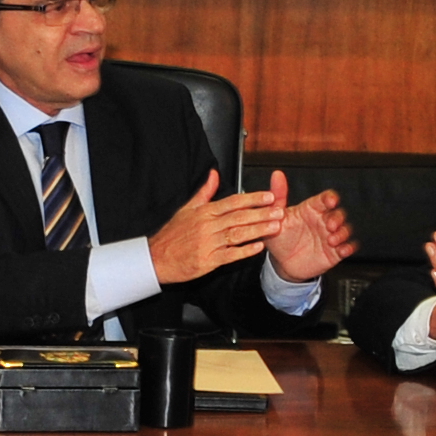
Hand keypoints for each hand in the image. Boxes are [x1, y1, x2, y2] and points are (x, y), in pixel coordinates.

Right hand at [150, 171, 284, 285]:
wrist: (157, 257)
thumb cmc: (173, 234)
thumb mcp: (187, 208)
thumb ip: (205, 191)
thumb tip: (214, 174)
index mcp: (204, 212)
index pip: (233, 202)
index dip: (252, 199)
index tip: (269, 196)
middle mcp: (207, 226)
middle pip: (239, 217)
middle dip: (261, 214)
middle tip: (279, 211)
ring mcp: (208, 243)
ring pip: (237, 234)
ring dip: (257, 230)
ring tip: (275, 227)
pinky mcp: (208, 260)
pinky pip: (230, 255)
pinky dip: (245, 251)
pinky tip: (258, 248)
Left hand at [262, 172, 354, 283]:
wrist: (281, 263)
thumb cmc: (279, 237)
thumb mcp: (276, 217)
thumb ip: (277, 196)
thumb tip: (276, 174)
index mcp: (311, 210)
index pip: (325, 199)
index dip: (330, 198)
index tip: (331, 201)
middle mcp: (323, 221)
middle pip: (339, 214)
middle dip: (338, 218)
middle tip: (330, 225)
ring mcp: (330, 236)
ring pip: (345, 229)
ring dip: (342, 233)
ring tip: (332, 239)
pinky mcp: (334, 252)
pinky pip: (347, 248)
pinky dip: (348, 248)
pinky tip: (343, 249)